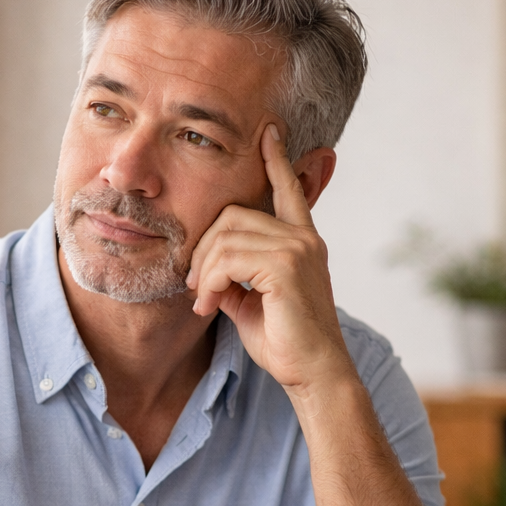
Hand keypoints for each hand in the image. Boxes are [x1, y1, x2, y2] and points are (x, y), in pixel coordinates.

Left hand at [185, 126, 349, 395]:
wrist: (312, 373)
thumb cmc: (284, 343)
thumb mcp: (249, 304)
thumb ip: (232, 278)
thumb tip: (204, 271)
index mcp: (301, 242)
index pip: (289, 190)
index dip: (277, 161)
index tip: (269, 131)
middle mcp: (303, 238)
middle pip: (233, 215)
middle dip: (203, 248)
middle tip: (193, 285)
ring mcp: (297, 248)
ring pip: (226, 237)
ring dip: (202, 270)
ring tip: (200, 300)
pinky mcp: (286, 266)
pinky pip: (228, 259)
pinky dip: (208, 282)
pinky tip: (207, 305)